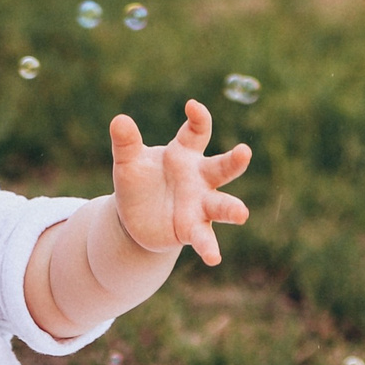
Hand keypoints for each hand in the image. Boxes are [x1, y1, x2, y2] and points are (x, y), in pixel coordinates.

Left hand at [108, 100, 250, 263]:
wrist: (135, 219)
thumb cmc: (139, 182)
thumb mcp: (128, 163)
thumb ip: (126, 143)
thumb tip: (119, 120)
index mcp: (185, 154)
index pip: (197, 132)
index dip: (198, 119)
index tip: (193, 106)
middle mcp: (199, 178)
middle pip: (221, 167)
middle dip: (234, 161)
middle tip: (245, 152)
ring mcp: (200, 204)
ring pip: (221, 205)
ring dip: (232, 209)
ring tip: (242, 214)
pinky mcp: (193, 228)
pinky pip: (204, 237)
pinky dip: (209, 247)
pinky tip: (214, 258)